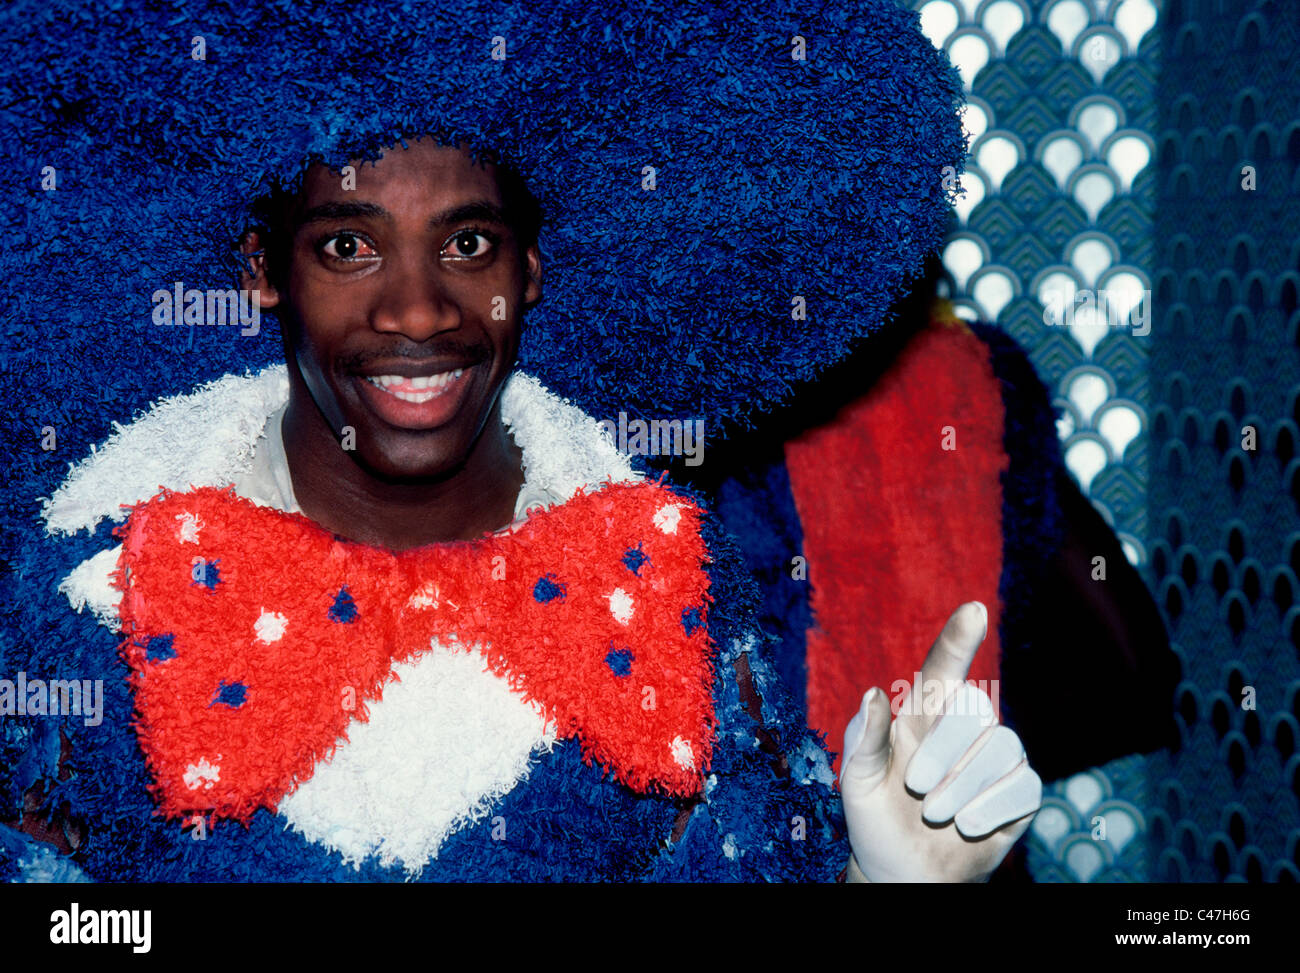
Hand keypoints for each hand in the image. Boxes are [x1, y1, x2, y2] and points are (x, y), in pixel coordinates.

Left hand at [840, 601, 1041, 881]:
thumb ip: (863, 737)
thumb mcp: (856, 782)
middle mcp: (964, 727)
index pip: (944, 667)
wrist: (902, 872)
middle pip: (975, 708)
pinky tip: (967, 825)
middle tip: (916, 789)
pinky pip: (1023, 784)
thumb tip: (873, 693)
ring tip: (936, 813)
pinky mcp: (1021, 792)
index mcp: (923, 713)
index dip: (959, 638)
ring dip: (963, 786)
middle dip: (943, 751)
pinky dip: (991, 807)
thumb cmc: (876, 818)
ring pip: (1003, 746)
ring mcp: (997, 757)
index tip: (973, 609)